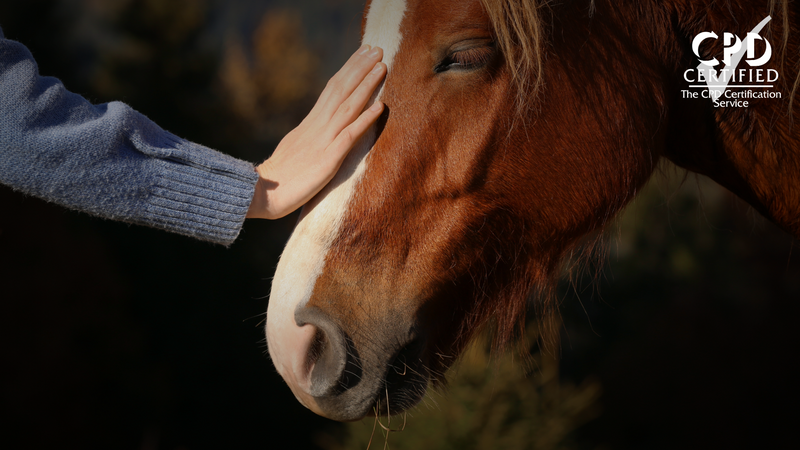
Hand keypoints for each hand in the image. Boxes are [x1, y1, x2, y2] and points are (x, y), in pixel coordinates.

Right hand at [246, 45, 385, 219]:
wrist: (259, 193)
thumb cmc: (278, 178)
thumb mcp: (295, 148)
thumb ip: (310, 135)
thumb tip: (320, 127)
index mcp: (310, 123)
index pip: (332, 89)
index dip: (349, 70)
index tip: (363, 53)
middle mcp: (317, 127)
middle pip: (340, 90)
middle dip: (359, 68)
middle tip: (376, 48)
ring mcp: (322, 141)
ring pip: (347, 106)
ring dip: (366, 86)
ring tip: (382, 67)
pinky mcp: (327, 160)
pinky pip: (349, 135)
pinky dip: (365, 119)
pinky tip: (380, 106)